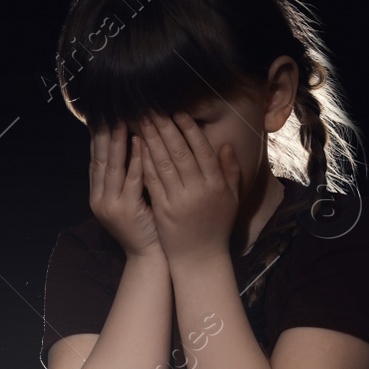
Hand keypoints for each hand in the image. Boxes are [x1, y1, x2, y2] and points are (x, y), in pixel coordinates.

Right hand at [87, 121, 160, 257]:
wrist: (149, 258)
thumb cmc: (145, 227)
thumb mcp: (129, 200)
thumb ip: (125, 178)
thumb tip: (129, 145)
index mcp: (97, 196)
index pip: (95, 161)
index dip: (97, 138)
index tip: (102, 116)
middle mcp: (99, 200)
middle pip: (99, 160)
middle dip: (104, 134)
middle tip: (109, 111)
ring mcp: (111, 206)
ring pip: (113, 167)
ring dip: (118, 142)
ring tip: (123, 120)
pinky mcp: (126, 211)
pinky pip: (131, 179)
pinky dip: (136, 159)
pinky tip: (140, 142)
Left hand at [137, 111, 239, 262]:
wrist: (200, 258)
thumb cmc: (217, 226)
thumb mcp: (231, 198)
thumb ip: (230, 171)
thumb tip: (225, 144)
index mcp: (216, 186)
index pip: (202, 151)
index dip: (189, 130)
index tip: (178, 112)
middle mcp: (198, 191)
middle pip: (179, 153)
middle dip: (165, 128)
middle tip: (153, 109)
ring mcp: (178, 201)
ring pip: (163, 164)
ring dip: (151, 140)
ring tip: (142, 121)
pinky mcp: (162, 210)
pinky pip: (152, 181)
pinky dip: (144, 162)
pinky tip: (137, 147)